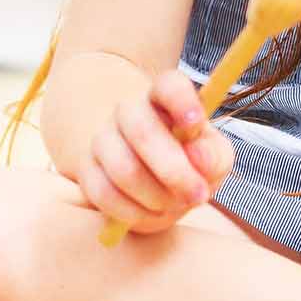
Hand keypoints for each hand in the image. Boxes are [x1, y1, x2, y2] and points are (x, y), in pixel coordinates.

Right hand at [77, 69, 234, 235]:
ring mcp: (103, 138)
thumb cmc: (190, 160)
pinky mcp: (86, 169)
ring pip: (123, 168)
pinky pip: (104, 193)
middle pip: (142, 130)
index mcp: (165, 96)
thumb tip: (199, 159)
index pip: (169, 86)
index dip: (181, 101)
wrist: (151, 177)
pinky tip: (153, 214)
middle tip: (199, 196)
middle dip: (174, 170)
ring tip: (175, 205)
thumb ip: (213, 155)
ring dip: (156, 196)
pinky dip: (133, 212)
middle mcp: (130, 110)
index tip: (195, 124)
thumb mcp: (213, 156)